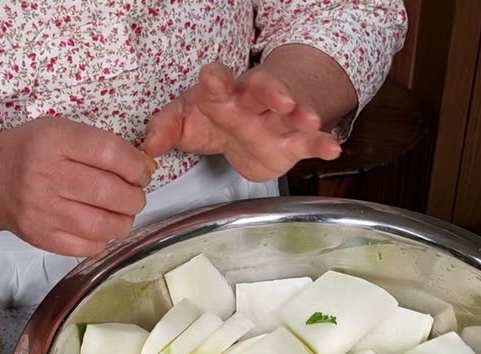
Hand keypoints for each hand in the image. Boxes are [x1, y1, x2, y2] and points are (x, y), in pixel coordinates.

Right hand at [0, 116, 154, 256]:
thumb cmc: (31, 152)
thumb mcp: (61, 131)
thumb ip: (101, 145)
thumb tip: (144, 168)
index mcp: (55, 141)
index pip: (110, 153)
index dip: (136, 166)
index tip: (142, 173)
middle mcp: (47, 176)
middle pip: (110, 192)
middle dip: (135, 197)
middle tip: (134, 196)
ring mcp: (43, 210)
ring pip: (103, 224)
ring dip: (124, 221)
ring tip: (121, 213)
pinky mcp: (41, 237)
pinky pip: (87, 246)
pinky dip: (103, 239)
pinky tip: (100, 228)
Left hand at [142, 63, 341, 181]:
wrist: (246, 131)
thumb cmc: (217, 117)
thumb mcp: (187, 121)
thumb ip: (166, 129)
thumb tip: (148, 146)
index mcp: (222, 92)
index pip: (218, 79)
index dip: (216, 80)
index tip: (213, 82)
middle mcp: (251, 101)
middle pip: (262, 90)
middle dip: (270, 91)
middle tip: (278, 98)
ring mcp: (274, 120)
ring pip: (290, 112)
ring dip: (300, 113)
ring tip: (308, 118)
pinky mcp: (291, 142)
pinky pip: (308, 142)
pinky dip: (321, 144)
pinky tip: (332, 148)